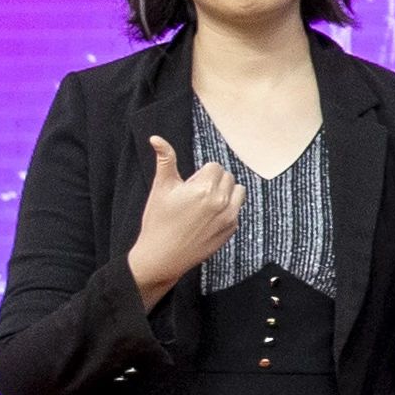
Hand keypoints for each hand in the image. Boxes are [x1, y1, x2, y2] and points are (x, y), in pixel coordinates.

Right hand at [126, 134, 243, 300]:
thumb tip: (156, 138)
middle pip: (227, 176)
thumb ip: (165, 160)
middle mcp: (221, 201)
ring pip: (238, 191)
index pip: (215, 166)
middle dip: (213, 181)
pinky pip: (237, 209)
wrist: (162, 256)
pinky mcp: (232, 229)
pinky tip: (208, 219)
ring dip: (226, 192)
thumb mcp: (161, 188)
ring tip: (205, 203)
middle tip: (193, 196)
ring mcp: (229, 216)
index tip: (189, 186)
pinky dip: (227, 209)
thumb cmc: (158, 221)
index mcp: (204, 188)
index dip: (200, 174)